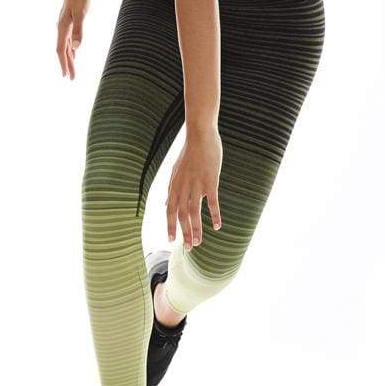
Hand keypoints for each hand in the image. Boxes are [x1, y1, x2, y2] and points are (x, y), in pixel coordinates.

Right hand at [57, 0, 89, 79]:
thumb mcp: (82, 14)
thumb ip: (79, 31)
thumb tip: (76, 48)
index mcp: (63, 28)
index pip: (61, 50)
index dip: (64, 63)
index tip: (67, 75)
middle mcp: (62, 28)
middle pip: (63, 50)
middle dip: (67, 64)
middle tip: (71, 78)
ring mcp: (65, 25)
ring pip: (65, 46)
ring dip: (69, 58)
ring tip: (72, 69)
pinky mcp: (70, 22)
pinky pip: (68, 40)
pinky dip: (70, 49)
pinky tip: (73, 53)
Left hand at [165, 128, 221, 247]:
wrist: (200, 137)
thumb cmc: (189, 153)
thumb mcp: (176, 171)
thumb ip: (172, 189)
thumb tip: (166, 202)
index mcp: (174, 185)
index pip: (170, 210)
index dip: (170, 226)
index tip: (171, 240)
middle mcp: (183, 188)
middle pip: (182, 215)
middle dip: (184, 233)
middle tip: (188, 248)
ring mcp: (196, 186)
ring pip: (195, 213)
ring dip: (196, 229)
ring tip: (198, 243)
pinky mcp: (210, 182)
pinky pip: (213, 203)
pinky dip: (215, 215)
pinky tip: (218, 226)